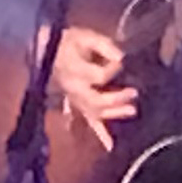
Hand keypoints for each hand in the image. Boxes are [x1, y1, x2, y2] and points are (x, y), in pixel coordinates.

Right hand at [41, 24, 139, 147]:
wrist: (48, 51)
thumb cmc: (69, 42)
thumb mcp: (85, 36)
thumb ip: (104, 45)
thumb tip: (122, 57)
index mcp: (75, 70)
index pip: (98, 76)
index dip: (114, 69)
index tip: (122, 61)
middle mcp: (75, 89)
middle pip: (96, 100)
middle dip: (116, 98)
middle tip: (133, 93)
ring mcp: (76, 99)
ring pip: (95, 112)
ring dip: (113, 113)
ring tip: (131, 110)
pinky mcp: (79, 104)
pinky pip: (89, 121)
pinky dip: (101, 135)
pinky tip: (111, 146)